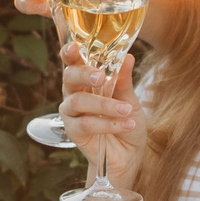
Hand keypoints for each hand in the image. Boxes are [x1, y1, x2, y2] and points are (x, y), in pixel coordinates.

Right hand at [57, 44, 145, 188]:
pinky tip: (126, 124)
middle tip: (100, 76)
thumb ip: (124, 81)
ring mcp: (72, 113)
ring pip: (78, 102)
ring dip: (104, 105)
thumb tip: (128, 57)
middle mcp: (74, 93)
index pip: (74, 62)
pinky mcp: (74, 132)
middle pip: (69, 77)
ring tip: (127, 110)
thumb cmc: (127, 121)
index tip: (74, 46)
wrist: (129, 154)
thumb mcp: (130, 99)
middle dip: (83, 74)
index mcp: (86, 80)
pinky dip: (108, 124)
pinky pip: (86, 124)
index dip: (70, 52)